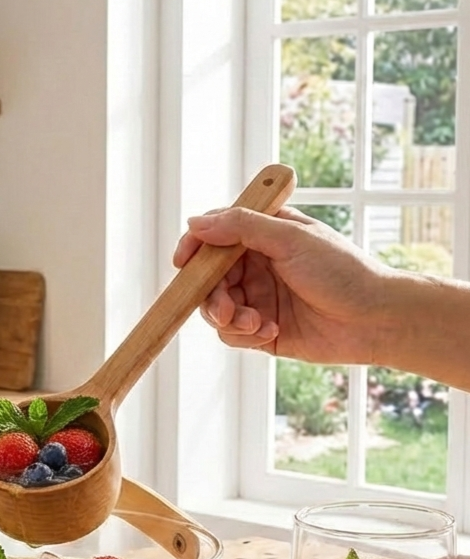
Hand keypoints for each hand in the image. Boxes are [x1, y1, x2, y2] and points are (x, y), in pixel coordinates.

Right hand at [173, 206, 389, 364]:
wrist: (376, 320)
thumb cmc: (343, 271)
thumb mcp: (291, 239)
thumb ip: (241, 228)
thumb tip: (196, 223)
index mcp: (264, 235)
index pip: (215, 236)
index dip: (194, 248)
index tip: (183, 262)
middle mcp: (257, 266)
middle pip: (208, 278)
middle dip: (211, 296)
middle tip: (224, 309)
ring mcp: (258, 299)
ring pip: (216, 309)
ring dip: (230, 318)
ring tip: (256, 323)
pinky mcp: (262, 330)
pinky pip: (232, 334)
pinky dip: (245, 334)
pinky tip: (270, 331)